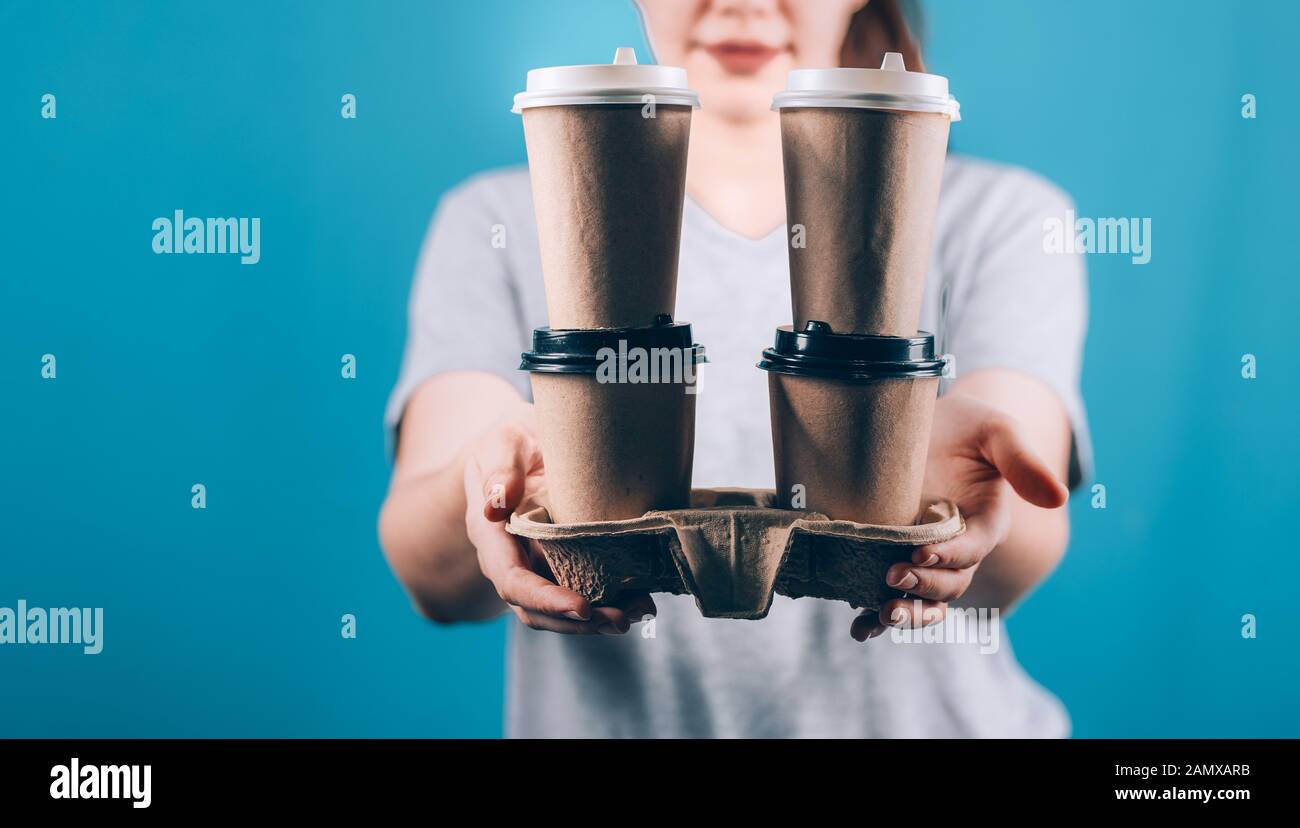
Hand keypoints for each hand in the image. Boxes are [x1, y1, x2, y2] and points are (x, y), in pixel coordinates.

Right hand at [461, 414, 655, 634]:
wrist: (522, 449)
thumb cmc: (511, 444)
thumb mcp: (503, 443)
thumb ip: (499, 469)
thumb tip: (497, 503)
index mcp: (492, 537)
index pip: (513, 582)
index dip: (545, 600)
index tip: (582, 607)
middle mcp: (512, 561)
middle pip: (537, 609)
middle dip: (578, 623)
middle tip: (620, 621)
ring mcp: (537, 568)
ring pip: (562, 610)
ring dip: (599, 621)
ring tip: (639, 612)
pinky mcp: (563, 566)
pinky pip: (583, 593)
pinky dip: (611, 601)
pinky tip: (641, 600)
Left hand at [850, 393, 1067, 640]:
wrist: (915, 421)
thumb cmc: (964, 426)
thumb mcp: (995, 430)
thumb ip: (1022, 460)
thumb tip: (1058, 497)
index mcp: (983, 523)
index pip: (973, 548)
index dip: (952, 555)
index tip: (923, 552)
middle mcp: (954, 547)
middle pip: (949, 583)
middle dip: (924, 588)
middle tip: (893, 577)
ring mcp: (921, 555)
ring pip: (923, 599)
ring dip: (907, 613)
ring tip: (882, 615)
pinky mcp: (889, 556)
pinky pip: (886, 594)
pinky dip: (875, 617)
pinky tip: (860, 630)